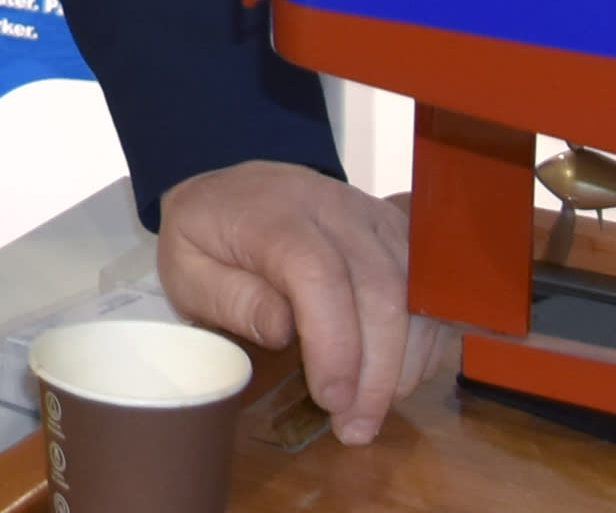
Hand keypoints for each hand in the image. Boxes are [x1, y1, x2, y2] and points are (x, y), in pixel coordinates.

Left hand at [155, 162, 451, 444]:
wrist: (236, 189)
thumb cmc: (209, 236)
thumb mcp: (187, 269)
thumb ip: (229, 298)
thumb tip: (282, 331)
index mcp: (274, 215)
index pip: (319, 274)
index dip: (335, 344)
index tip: (331, 399)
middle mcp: (333, 207)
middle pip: (380, 288)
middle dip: (377, 371)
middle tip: (355, 426)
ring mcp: (373, 216)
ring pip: (414, 292)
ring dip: (404, 363)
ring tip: (372, 411)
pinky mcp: (398, 232)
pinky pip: (428, 290)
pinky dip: (421, 342)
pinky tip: (394, 377)